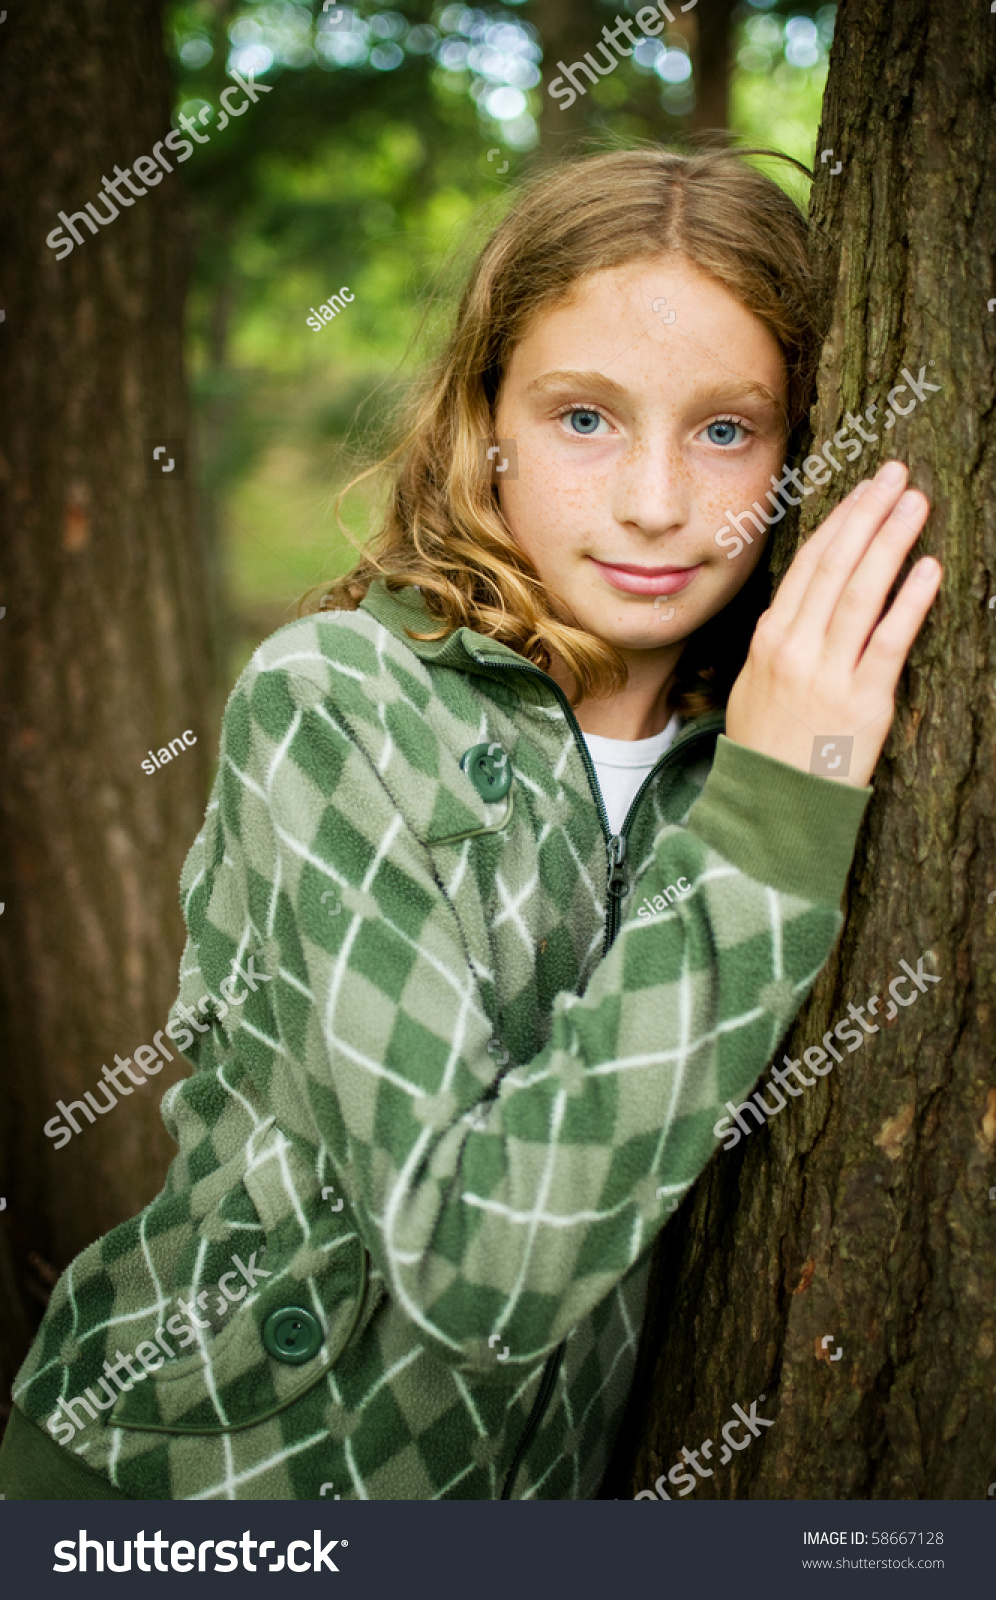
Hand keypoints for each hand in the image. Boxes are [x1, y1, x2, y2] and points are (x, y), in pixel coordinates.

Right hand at [725, 460, 941, 787]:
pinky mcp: (863, 702)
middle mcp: (797, 649)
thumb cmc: (767, 745)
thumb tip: (809, 597)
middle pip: (837, 566)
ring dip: (892, 541)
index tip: (865, 488)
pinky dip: (911, 601)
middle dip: (869, 514)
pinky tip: (929, 569)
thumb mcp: (755, 682)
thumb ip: (782, 639)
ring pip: (864, 593)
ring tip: (916, 504)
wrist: (773, 806)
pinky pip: (890, 641)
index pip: (809, 564)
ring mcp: (829, 674)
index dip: (841, 520)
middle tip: (897, 476)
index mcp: (770, 638)